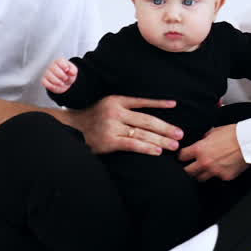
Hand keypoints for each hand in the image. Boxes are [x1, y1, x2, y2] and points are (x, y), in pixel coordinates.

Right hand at [42, 58, 77, 93]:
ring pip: (49, 75)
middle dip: (61, 75)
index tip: (67, 70)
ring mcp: (46, 73)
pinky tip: (56, 86)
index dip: (64, 66)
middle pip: (54, 67)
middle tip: (65, 78)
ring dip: (57, 81)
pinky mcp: (44, 80)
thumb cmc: (67, 74)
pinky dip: (52, 86)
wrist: (64, 82)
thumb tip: (70, 71)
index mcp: (59, 61)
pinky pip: (45, 82)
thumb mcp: (73, 71)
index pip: (59, 60)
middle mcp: (51, 65)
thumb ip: (73, 70)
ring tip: (62, 83)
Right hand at [63, 95, 182, 155]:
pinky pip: (133, 144)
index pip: (142, 101)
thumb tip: (148, 115)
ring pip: (142, 133)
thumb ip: (124, 107)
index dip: (159, 103)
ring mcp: (112, 126)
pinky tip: (158, 151)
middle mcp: (115, 111)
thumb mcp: (106, 105)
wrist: (70, 128)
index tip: (174, 105)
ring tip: (174, 145)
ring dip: (161, 139)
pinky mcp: (109, 141)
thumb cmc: (91, 118)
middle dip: (166, 128)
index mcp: (116, 100)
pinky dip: (147, 147)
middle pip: (147, 120)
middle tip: (180, 134)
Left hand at [180, 124, 247, 181]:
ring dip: (201, 174)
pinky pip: (218, 178)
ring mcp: (215, 171)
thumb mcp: (214, 131)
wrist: (250, 141)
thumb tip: (202, 141)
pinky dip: (218, 174)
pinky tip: (221, 168)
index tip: (182, 157)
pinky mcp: (225, 176)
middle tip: (189, 167)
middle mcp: (205, 162)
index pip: (182, 157)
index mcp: (200, 149)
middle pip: (188, 172)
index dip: (181, 156)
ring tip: (204, 170)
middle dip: (187, 169)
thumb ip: (205, 138)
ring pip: (201, 178)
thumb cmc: (234, 133)